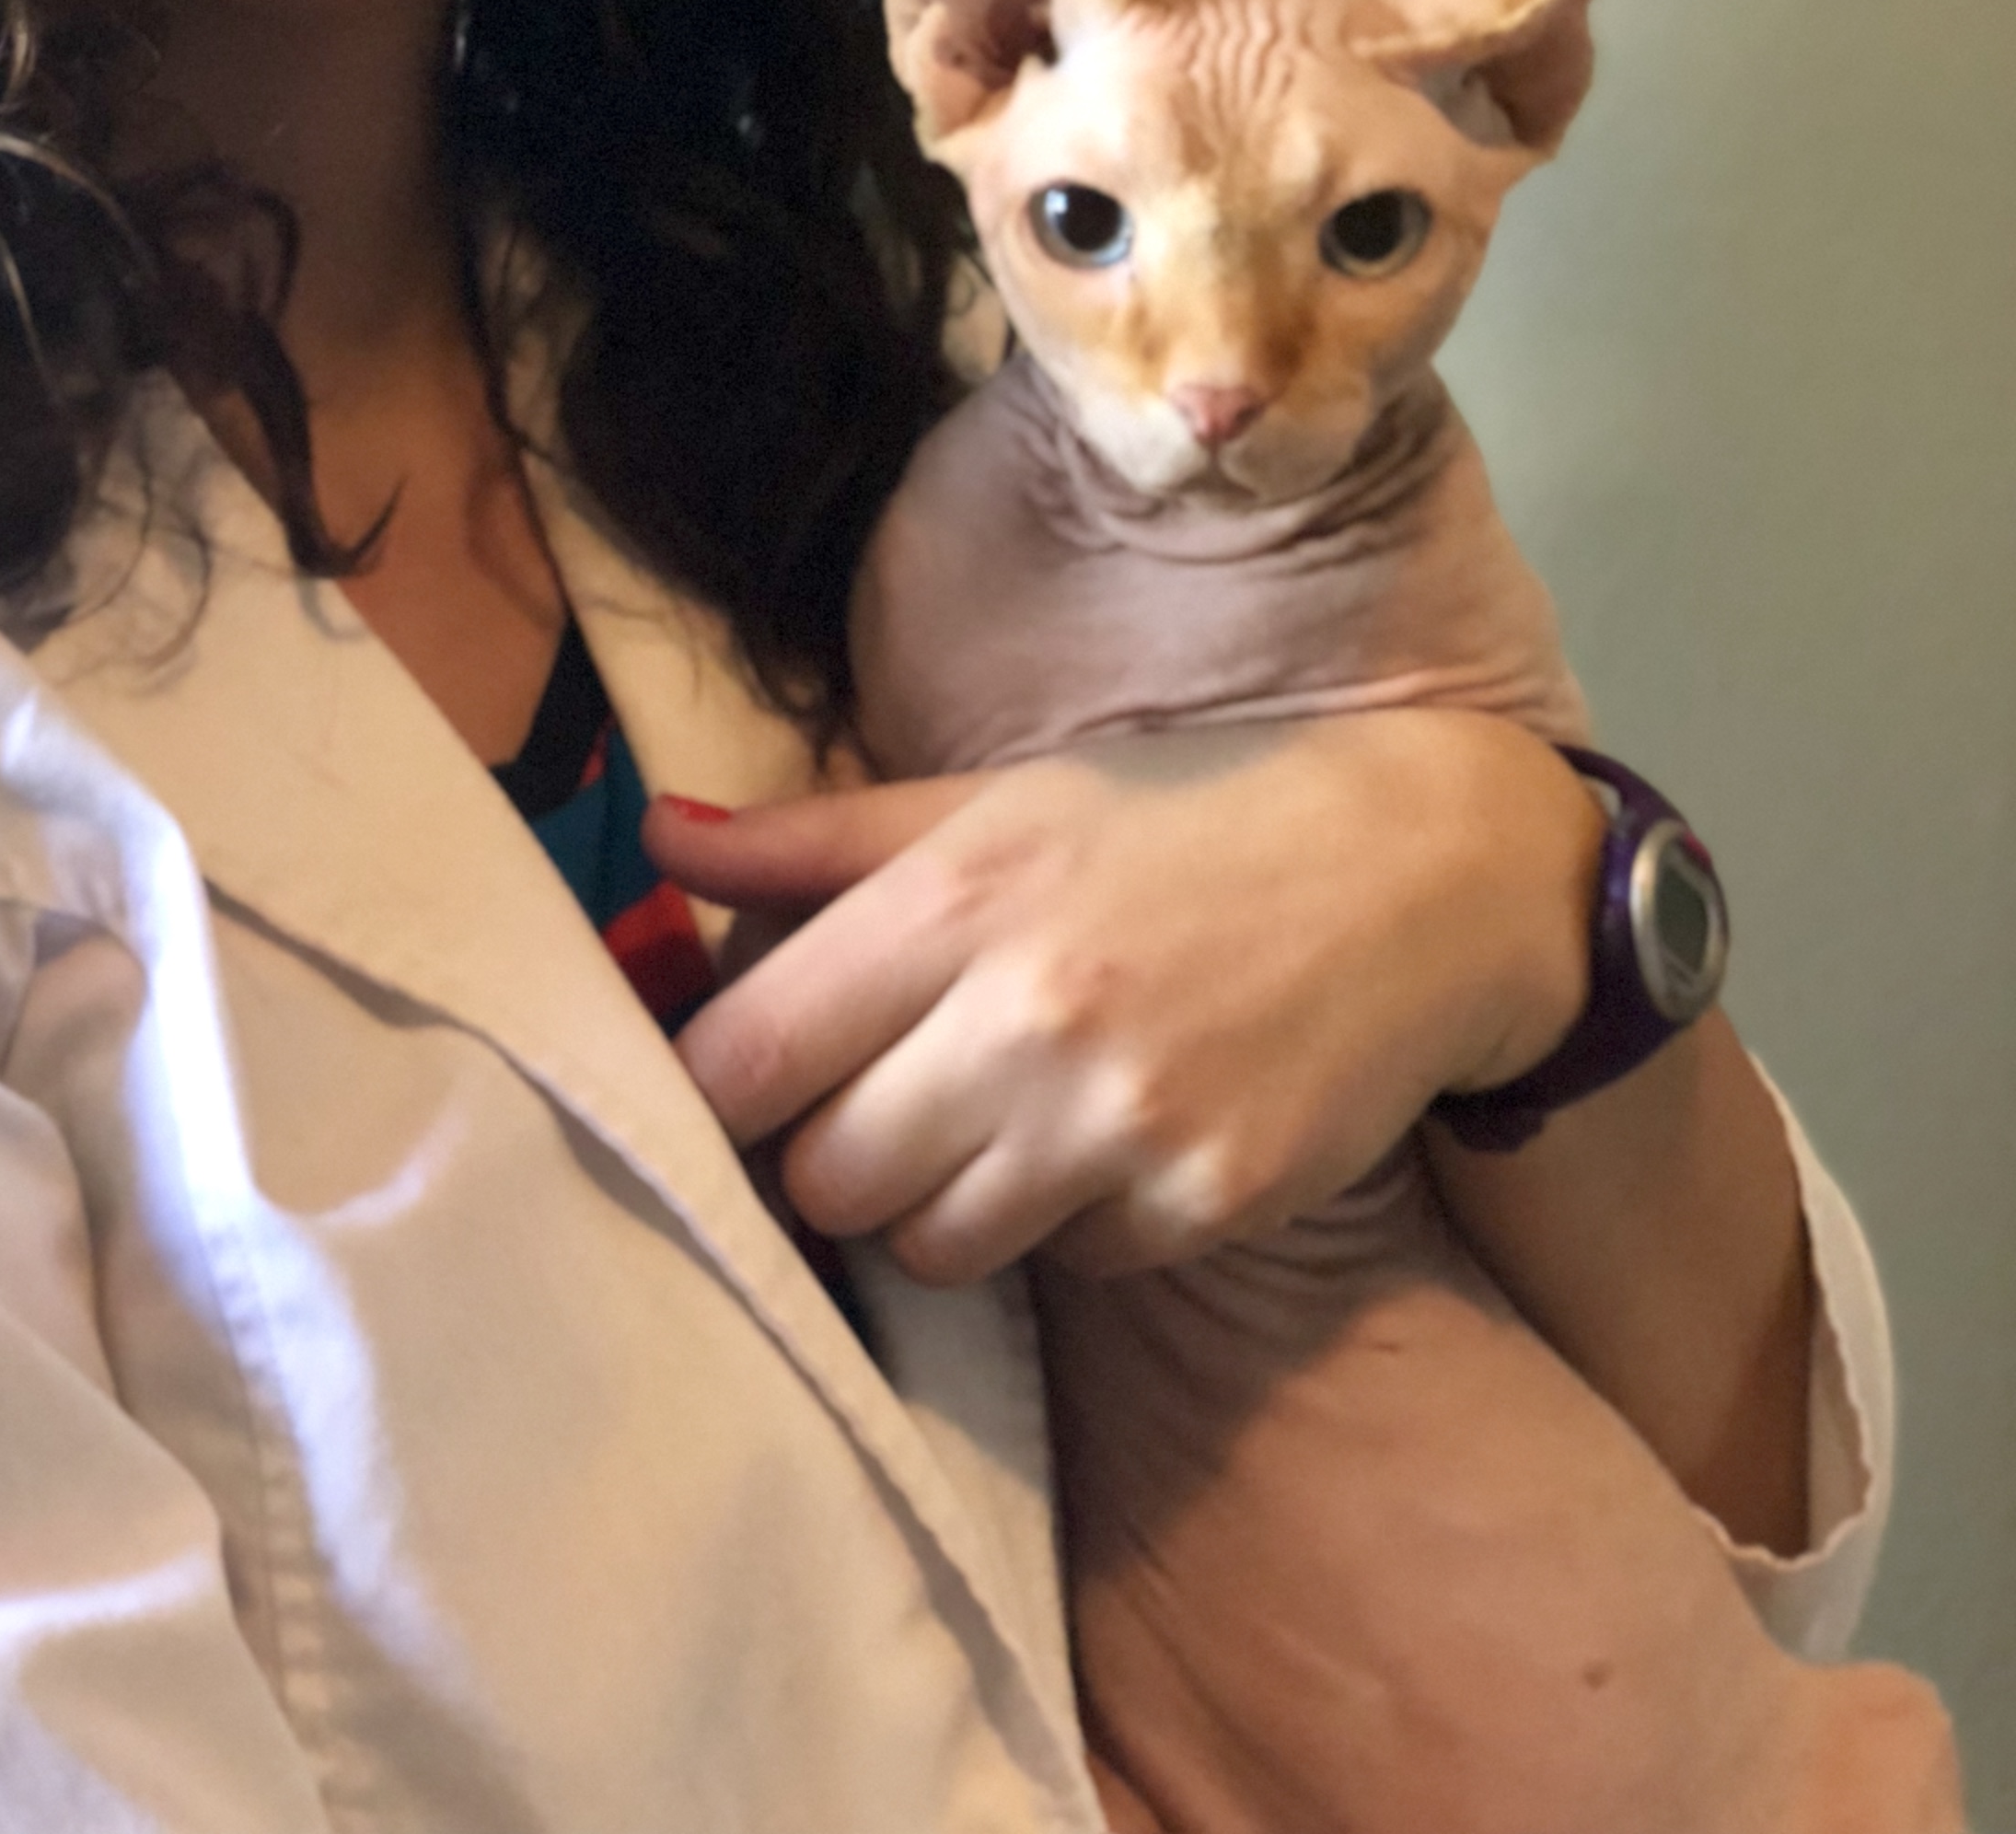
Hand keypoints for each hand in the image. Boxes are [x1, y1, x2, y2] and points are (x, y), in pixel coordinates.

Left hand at [647, 711, 1604, 1283]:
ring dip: (941, 1204)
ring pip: (929, 1247)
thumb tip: (655, 840)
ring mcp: (1120, 1120)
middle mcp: (1026, 1012)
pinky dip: (1068, 1222)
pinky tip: (1114, 1138)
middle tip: (887, 1102)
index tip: (744, 1086)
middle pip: (824, 1178)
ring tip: (1001, 1119)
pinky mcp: (1202, 1202)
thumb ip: (812, 843)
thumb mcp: (991, 802)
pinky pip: (1065, 1264)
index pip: (745, 1058)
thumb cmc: (1173, 822)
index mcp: (953, 896)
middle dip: (833, 1155)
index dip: (719, 1090)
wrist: (1413, 876)